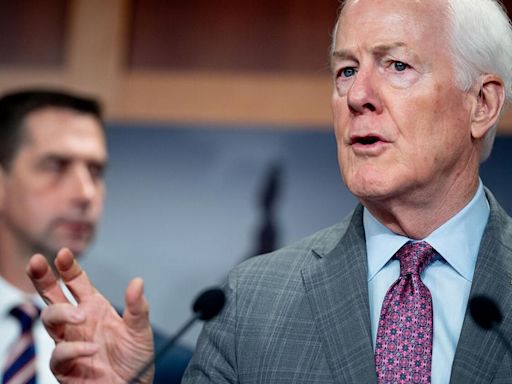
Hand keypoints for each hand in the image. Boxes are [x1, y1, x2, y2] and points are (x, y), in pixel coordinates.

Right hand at [27, 248, 153, 383]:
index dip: (68, 267)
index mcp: (94, 307)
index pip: (75, 282)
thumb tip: (137, 282)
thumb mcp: (140, 330)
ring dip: (62, 313)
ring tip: (81, 315)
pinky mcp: (66, 367)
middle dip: (42, 278)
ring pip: (49, 320)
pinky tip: (91, 349)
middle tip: (37, 262)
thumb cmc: (135, 359)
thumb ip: (138, 307)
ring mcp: (70, 342)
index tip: (63, 254)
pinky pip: (60, 355)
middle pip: (52, 296)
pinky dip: (73, 349)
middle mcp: (78, 322)